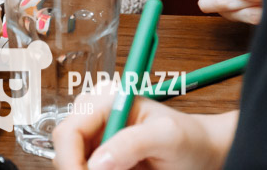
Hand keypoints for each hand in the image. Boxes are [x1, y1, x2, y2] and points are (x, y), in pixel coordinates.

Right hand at [53, 89, 235, 169]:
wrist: (202, 153)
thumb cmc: (190, 138)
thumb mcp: (167, 136)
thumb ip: (133, 142)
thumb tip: (97, 162)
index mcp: (107, 102)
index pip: (69, 131)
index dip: (69, 160)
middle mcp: (96, 120)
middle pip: (64, 151)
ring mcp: (97, 141)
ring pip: (73, 165)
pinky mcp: (102, 160)